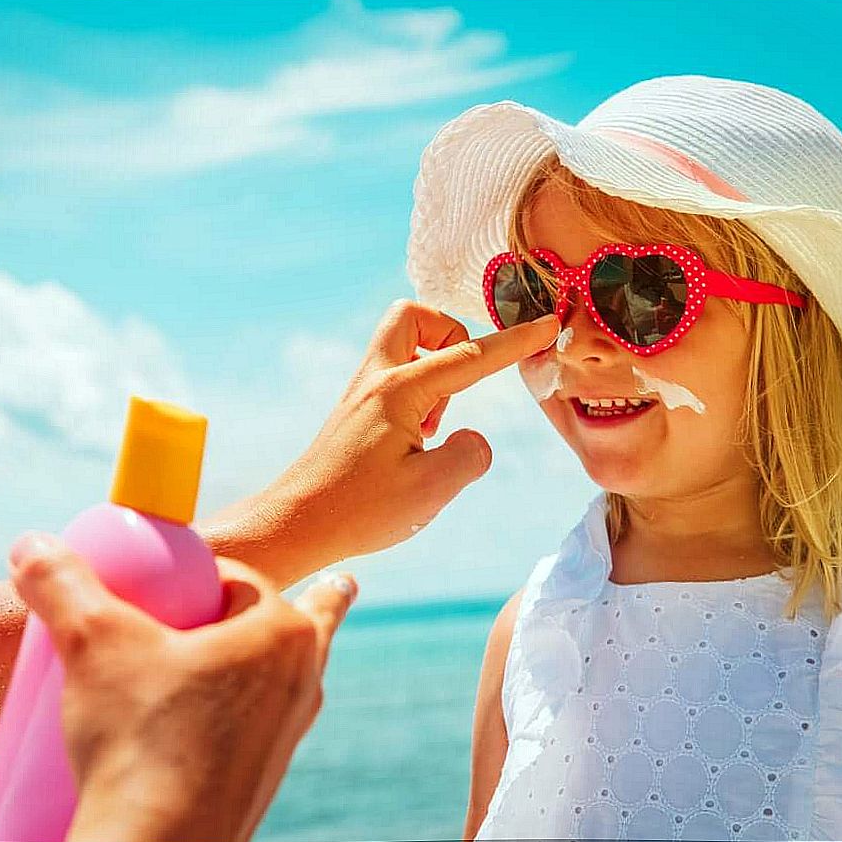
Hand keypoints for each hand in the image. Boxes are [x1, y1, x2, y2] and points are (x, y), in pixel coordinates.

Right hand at [7, 533, 356, 841]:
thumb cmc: (138, 742)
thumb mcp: (91, 644)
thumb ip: (61, 585)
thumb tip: (30, 544)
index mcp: (282, 635)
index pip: (241, 579)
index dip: (201, 572)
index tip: (165, 583)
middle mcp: (300, 682)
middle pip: (290, 622)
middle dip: (304, 600)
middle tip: (313, 586)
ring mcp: (288, 734)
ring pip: (286, 676)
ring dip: (278, 658)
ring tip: (284, 647)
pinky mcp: (264, 777)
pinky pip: (265, 726)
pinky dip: (254, 710)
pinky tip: (232, 719)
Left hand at [203, 301, 559, 585]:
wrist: (296, 524)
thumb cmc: (359, 510)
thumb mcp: (431, 491)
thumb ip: (469, 456)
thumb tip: (474, 440)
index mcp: (399, 391)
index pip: (470, 355)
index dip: (513, 342)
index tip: (546, 325)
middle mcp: (376, 380)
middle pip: (415, 317)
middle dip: (450, 333)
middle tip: (462, 382)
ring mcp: (361, 394)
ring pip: (402, 346)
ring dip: (434, 369)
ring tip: (433, 428)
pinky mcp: (355, 412)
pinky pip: (394, 377)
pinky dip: (417, 393)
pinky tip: (415, 442)